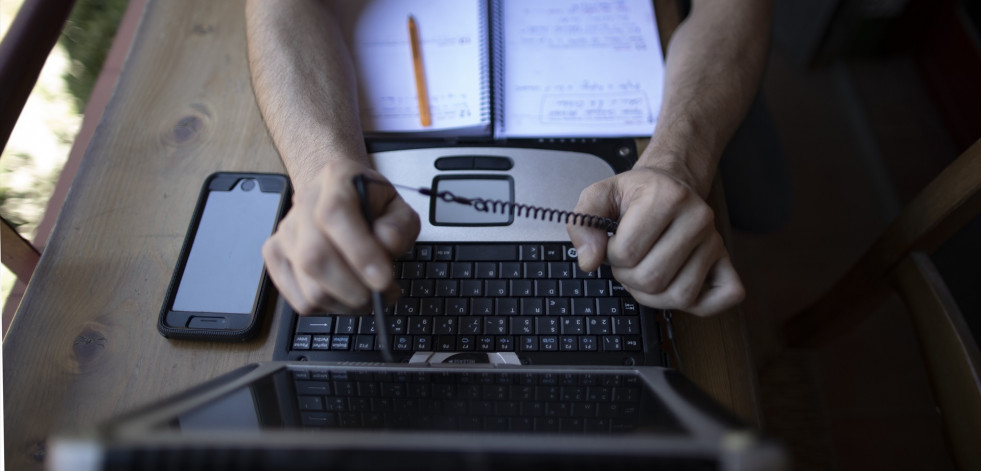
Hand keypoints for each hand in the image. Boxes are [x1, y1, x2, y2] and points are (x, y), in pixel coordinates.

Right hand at [262, 160, 419, 314]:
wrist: (338, 195)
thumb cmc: (370, 203)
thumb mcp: (398, 206)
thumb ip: (400, 225)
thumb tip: (386, 246)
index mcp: (336, 179)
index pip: (336, 215)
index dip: (360, 252)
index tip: (384, 280)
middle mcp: (303, 203)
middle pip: (315, 258)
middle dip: (356, 290)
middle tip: (385, 294)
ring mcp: (285, 232)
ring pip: (309, 288)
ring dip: (348, 303)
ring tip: (370, 294)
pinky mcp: (275, 257)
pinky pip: (301, 301)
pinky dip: (331, 307)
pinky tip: (347, 294)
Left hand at [567, 167, 743, 315]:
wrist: (668, 186)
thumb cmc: (636, 195)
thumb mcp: (600, 196)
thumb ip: (583, 224)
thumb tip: (589, 261)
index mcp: (667, 196)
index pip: (627, 253)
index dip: (610, 256)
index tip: (614, 243)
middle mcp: (698, 217)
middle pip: (653, 279)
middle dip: (629, 277)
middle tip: (629, 260)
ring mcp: (715, 241)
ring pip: (681, 296)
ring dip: (653, 295)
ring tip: (646, 271)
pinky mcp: (726, 261)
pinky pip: (723, 297)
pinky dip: (700, 304)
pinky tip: (677, 285)